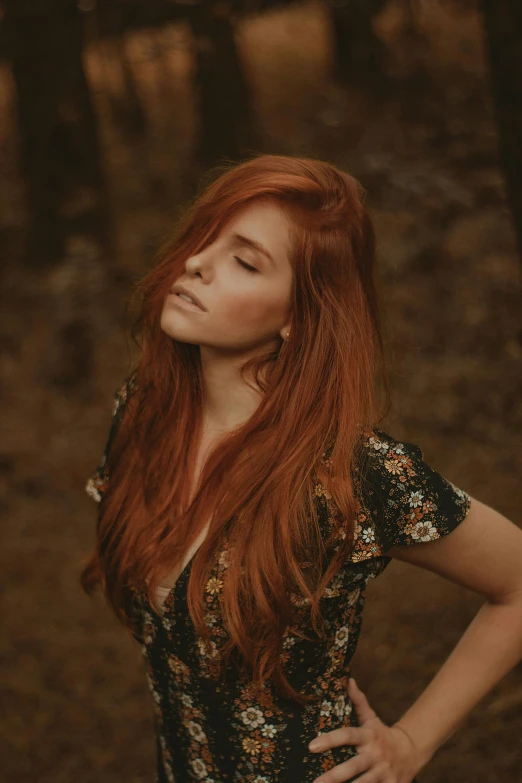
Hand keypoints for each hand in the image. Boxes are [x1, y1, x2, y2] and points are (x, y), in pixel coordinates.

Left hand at [308, 678, 428, 782]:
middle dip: (334, 776)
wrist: (412, 752)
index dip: (330, 740)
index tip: (311, 746)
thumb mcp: (372, 718)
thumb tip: (348, 680)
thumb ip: (358, 702)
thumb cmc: (383, 735)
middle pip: (353, 766)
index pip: (347, 736)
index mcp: (368, 736)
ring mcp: (383, 772)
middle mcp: (375, 755)